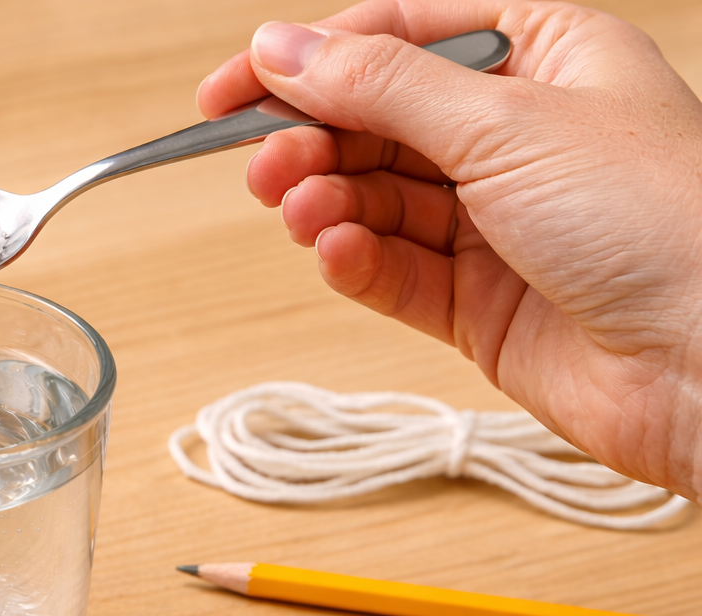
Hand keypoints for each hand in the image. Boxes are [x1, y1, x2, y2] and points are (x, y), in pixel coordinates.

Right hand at [196, 1, 701, 498]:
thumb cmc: (663, 222)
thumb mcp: (505, 122)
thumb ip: (381, 86)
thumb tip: (284, 49)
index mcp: (544, 56)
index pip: (398, 37)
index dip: (308, 60)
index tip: (230, 91)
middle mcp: (517, 136)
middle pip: (377, 121)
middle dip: (314, 139)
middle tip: (264, 164)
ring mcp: (496, 223)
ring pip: (376, 199)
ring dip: (329, 202)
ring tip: (305, 211)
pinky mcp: (480, 303)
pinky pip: (392, 271)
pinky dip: (355, 261)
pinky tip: (338, 252)